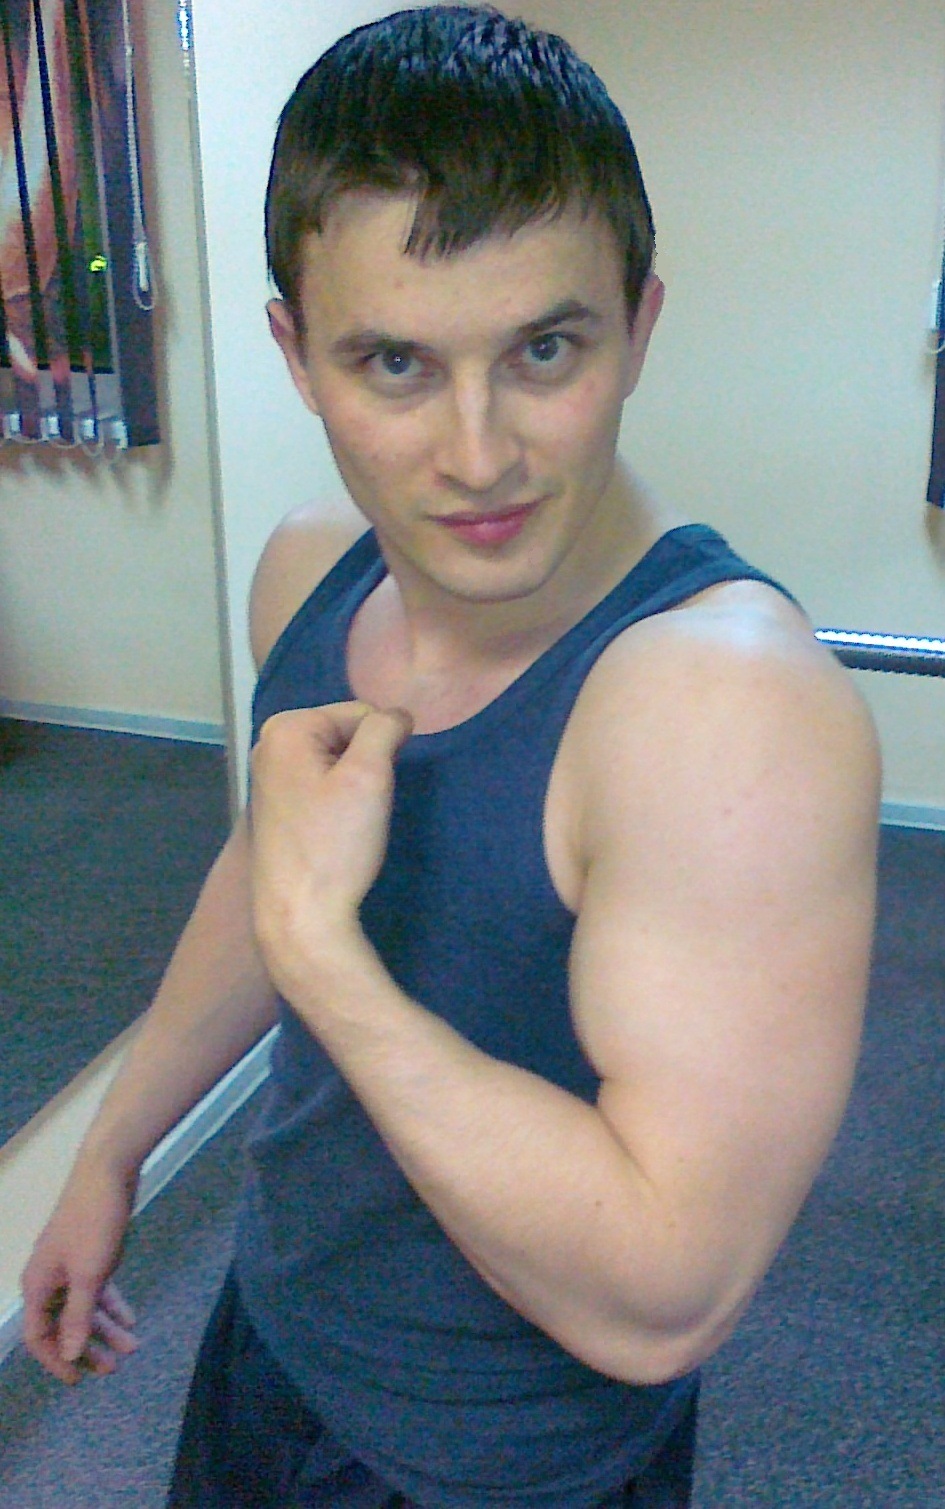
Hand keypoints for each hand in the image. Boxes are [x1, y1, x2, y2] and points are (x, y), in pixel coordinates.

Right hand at [21, 1158, 139, 1384]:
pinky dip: (111, 1304)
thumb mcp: (89, 1275)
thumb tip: (68, 1354)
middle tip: (111, 1369)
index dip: (56, 1361)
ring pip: (83, 1307)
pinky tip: (130, 1320)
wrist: (108, 1170)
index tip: (79, 1380)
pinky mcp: (88, 1253)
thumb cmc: (94, 1222)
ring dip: (104, 1328)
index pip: (38, 1337)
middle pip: (62, 1325)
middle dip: (86, 1348)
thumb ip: (77, 1316)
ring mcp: (68, 1265)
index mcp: (37, 1285)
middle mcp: (48, 1278)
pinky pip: (96, 1288)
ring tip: (131, 1348)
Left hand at [249, 702, 411, 995]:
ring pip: (337, 761)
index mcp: (285, 728)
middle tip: (359, 808)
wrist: (300, 915)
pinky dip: (337, 802)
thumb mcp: (369, 776)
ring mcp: (269, 777)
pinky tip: (335, 832)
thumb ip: (385, 728)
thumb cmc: (334, 845)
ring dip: (354, 785)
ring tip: (348, 822)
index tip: (370, 791)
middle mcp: (268, 745)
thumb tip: (398, 715)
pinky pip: (321, 784)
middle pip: (345, 734)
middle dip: (365, 765)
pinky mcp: (276, 807)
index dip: (381, 748)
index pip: (362, 713)